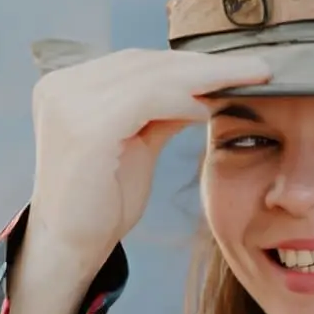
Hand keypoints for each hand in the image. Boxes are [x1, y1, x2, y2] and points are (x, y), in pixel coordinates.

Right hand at [25, 48, 270, 272]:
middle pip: (143, 63)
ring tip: (246, 81)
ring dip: (204, 77)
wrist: (70, 250)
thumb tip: (203, 86)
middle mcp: (59, 88)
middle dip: (202, 65)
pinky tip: (210, 109)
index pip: (134, 63)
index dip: (186, 63)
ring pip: (151, 76)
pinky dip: (184, 100)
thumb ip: (159, 112)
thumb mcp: (134, 144)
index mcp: (64, 87)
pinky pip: (147, 100)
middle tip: (253, 68)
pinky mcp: (86, 128)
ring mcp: (68, 105)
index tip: (232, 68)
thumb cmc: (101, 204)